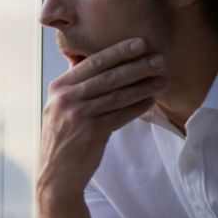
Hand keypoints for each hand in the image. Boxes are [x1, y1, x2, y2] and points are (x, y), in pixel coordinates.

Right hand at [38, 38, 165, 203]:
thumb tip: (86, 58)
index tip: (139, 43)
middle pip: (108, 76)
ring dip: (143, 86)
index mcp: (59, 87)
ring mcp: (78, 115)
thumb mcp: (59, 106)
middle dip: (136, 66)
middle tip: (159, 59)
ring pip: (117, 95)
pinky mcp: (92, 132)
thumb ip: (73, 84)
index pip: (92, 63)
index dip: (118, 51)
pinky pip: (121, 115)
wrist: (56, 174)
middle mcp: (66, 98)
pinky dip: (138, 107)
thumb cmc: (62, 137)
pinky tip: (151, 101)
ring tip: (161, 79)